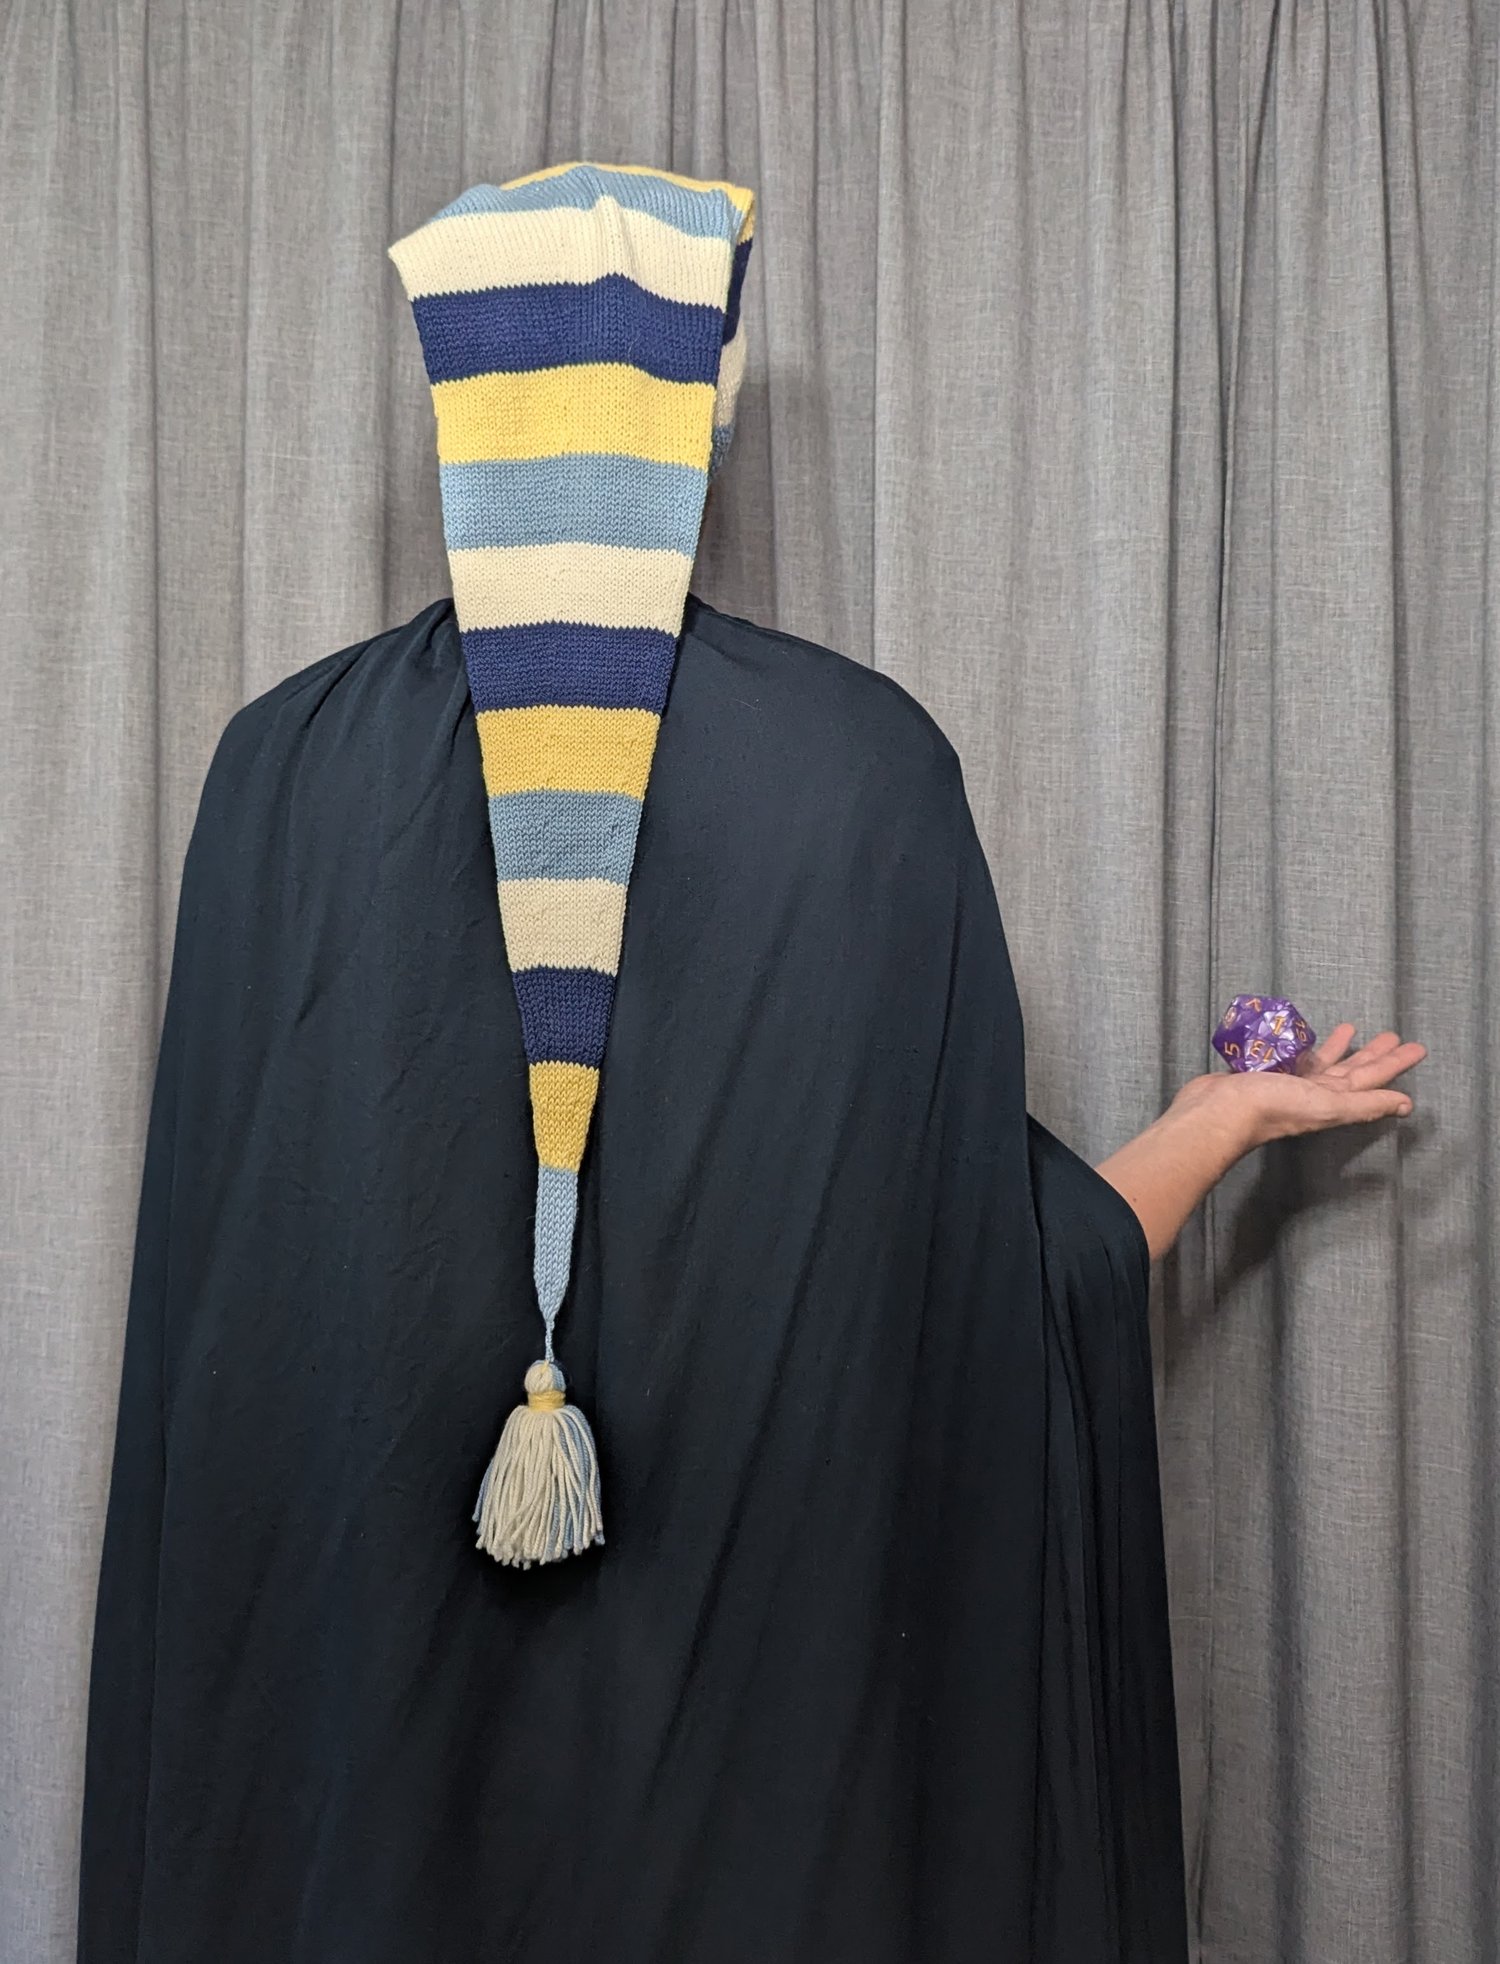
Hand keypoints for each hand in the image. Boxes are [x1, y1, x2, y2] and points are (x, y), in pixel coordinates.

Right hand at [1171, 1022, 1425, 1152]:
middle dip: (1373, 1053)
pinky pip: (1293, 1057)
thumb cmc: (1271, 1107)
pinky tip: (1305, 1034)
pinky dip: (1304, 1045)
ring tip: (1351, 1028)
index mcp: (1332, 1101)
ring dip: (1341, 1047)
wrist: (1218, 1111)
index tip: (1415, 1048)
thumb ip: (1365, 1104)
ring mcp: (1290, 1084)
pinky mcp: (1266, 1073)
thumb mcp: (1326, 1105)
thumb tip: (1405, 1105)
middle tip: (1391, 1034)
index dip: (1395, 1064)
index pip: (1372, 1080)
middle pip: (1353, 1070)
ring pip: (1324, 1063)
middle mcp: (1315, 1094)